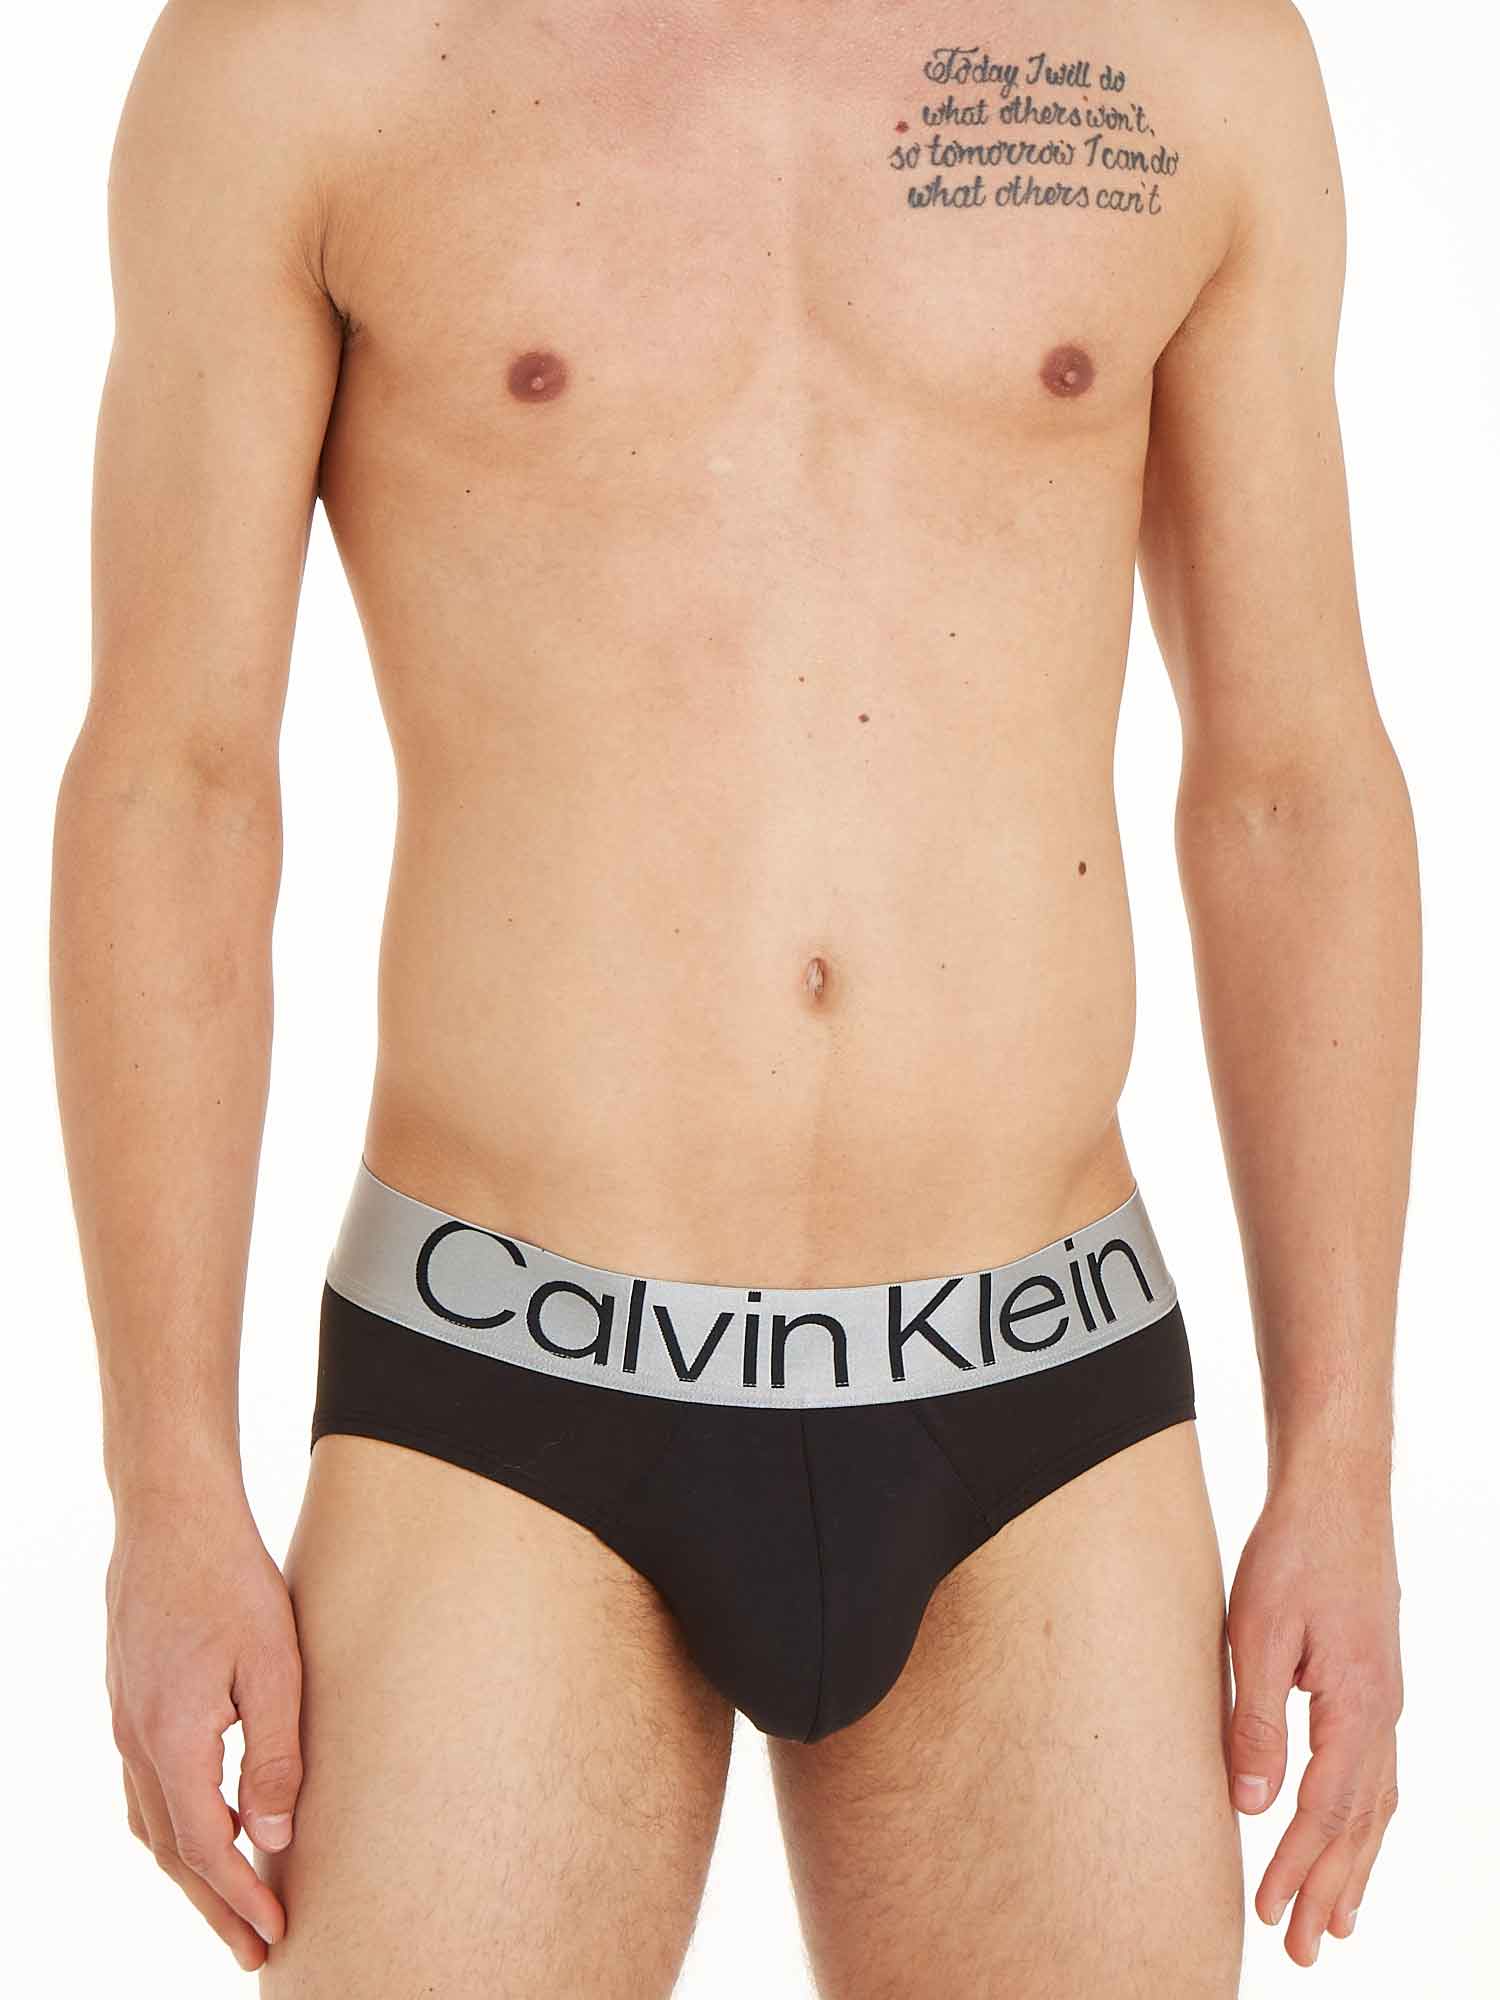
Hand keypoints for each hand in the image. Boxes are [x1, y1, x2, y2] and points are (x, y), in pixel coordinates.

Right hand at [105, 1486, 302, 1972]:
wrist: (170, 1514)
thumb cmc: (231, 1577)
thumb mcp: (273, 1662)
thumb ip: (274, 1753)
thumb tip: (273, 1839)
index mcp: (171, 1738)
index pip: (204, 1847)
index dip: (239, 1898)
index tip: (273, 1936)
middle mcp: (136, 1740)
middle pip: (172, 1850)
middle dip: (215, 1906)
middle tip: (255, 1951)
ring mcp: (125, 1721)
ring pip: (152, 1823)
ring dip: (192, 1871)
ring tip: (235, 1903)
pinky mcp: (130, 1700)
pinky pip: (146, 1788)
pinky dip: (175, 1825)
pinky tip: (208, 1827)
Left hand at [1226, 1476, 1401, 1965]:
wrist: (1338, 1494)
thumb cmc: (1292, 1553)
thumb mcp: (1258, 1631)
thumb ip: (1256, 1719)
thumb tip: (1251, 1805)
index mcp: (1358, 1707)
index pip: (1326, 1811)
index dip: (1297, 1867)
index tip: (1271, 1914)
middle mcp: (1385, 1713)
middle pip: (1360, 1823)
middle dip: (1331, 1889)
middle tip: (1306, 1952)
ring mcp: (1387, 1700)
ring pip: (1377, 1804)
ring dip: (1355, 1865)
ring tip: (1338, 1921)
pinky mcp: (1376, 1684)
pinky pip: (1378, 1773)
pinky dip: (1366, 1820)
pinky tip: (1353, 1837)